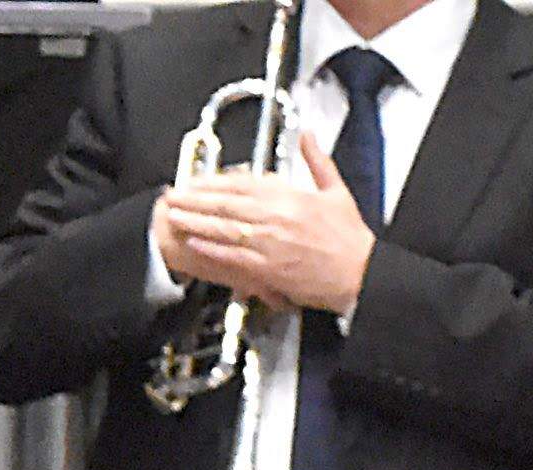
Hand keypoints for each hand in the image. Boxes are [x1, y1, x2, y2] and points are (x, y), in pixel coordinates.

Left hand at [153, 139, 374, 318]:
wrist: (359, 271)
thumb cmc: (348, 236)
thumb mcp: (336, 190)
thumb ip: (317, 160)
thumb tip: (307, 135)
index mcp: (293, 196)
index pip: (245, 184)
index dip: (216, 181)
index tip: (197, 179)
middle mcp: (278, 217)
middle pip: (228, 204)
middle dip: (195, 199)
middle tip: (173, 195)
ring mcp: (270, 243)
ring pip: (225, 228)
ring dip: (196, 221)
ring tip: (174, 216)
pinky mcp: (267, 268)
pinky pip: (232, 256)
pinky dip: (211, 248)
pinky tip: (193, 242)